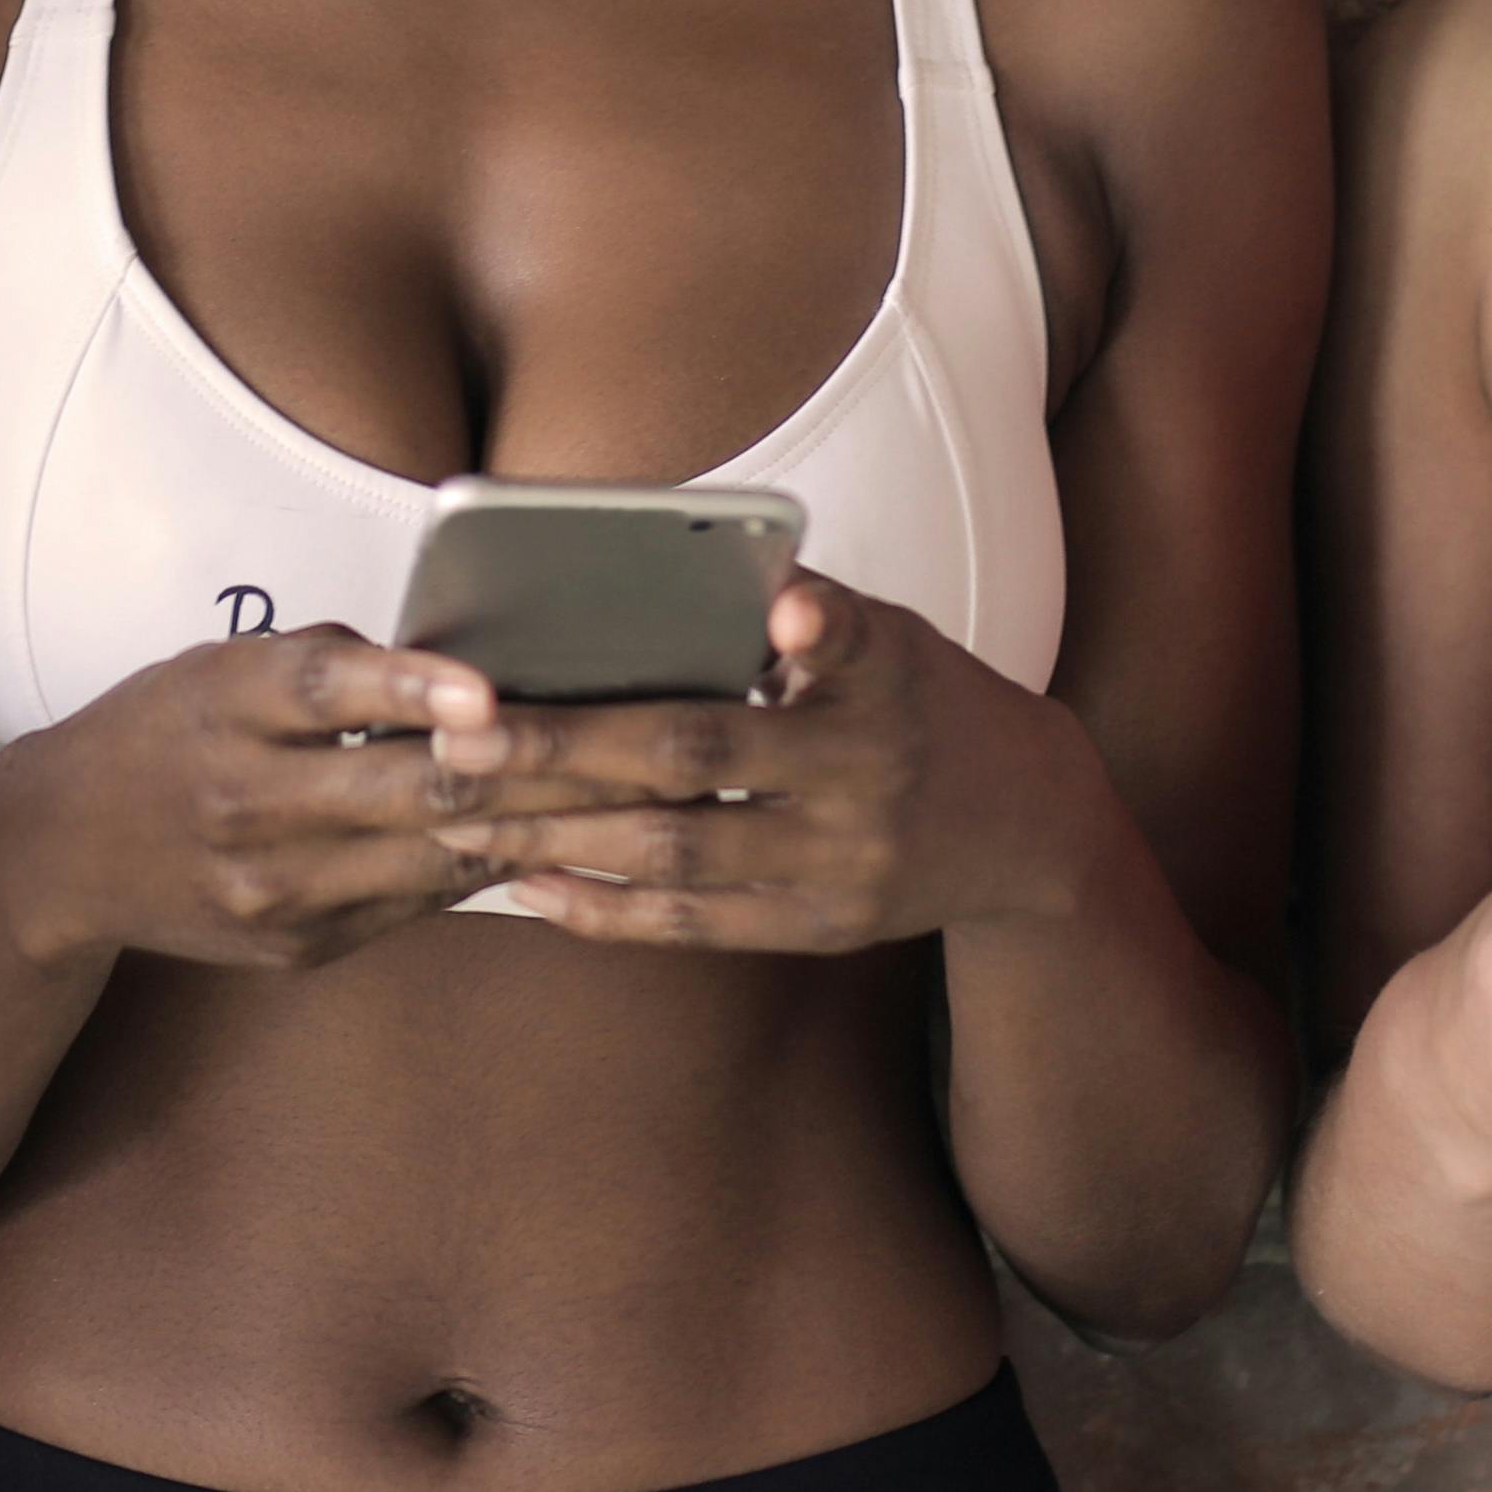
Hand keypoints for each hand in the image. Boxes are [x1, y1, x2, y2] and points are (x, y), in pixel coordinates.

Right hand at [0, 629, 606, 977]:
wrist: (63, 850)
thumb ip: (336, 665)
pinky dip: (488, 871)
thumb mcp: (224, 667)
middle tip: (643, 754)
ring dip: (540, 831)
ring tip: (636, 806)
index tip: (489, 694)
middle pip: (406, 789)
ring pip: (430, 858)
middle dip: (538, 774)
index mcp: (226, 704)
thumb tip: (473, 673)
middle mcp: (245, 801)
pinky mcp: (295, 946)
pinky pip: (415, 904)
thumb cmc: (168, 729)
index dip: (411, 688)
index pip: (325, 687)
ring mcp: (271, 889)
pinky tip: (561, 850)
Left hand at [459, 569, 1085, 954]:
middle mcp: (866, 774)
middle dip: (570, 748)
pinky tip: (527, 883)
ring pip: (681, 853)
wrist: (1028, 826)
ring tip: (465, 812)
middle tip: (463, 735)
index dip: (812, 624)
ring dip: (560, 834)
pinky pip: (696, 925)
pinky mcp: (822, 929)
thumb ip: (801, 609)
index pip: (842, 642)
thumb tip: (682, 561)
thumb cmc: (924, 702)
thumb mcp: (892, 637)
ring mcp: (844, 864)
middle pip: (701, 760)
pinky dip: (604, 908)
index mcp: (883, 682)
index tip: (786, 611)